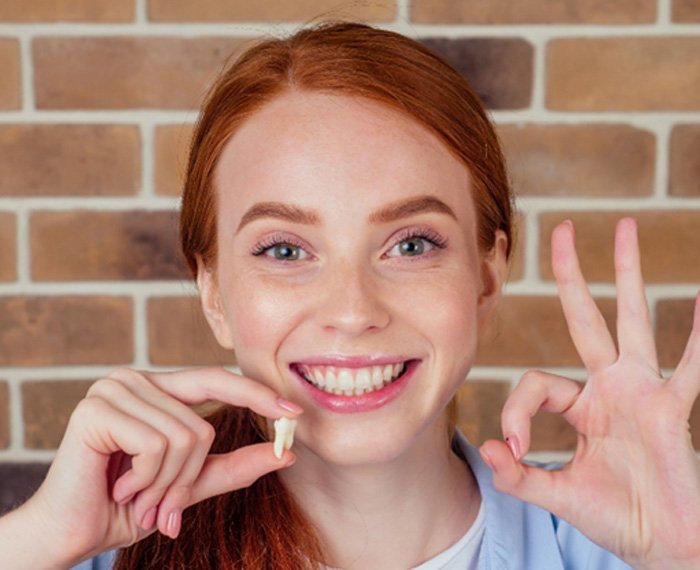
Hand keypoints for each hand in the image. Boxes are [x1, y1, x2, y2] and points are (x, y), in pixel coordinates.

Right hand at [13, 367, 300, 566]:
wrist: (71, 532)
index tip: (294, 413)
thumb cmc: (127, 505)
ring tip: (136, 496)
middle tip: (163, 506)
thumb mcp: (189, 485)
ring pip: (183, 436)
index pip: (216, 379)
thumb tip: (286, 453)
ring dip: (165, 484)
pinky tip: (119, 487)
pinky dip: (146, 479)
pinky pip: (156, 444)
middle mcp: (136, 379)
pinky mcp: (97, 408)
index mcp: (157, 389)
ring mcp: (114, 388)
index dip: (256, 394)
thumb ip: (234, 466)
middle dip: (188, 477)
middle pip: (202, 424)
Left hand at [480, 218, 699, 568]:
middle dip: (573, 276)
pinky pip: (689, 367)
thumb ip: (519, 476)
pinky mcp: (670, 409)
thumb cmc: (616, 518)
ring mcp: (641, 391)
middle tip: (561, 228)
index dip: (515, 413)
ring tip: (626, 226)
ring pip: (631, 321)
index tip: (512, 450)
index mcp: (580, 405)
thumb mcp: (558, 494)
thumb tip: (485, 449)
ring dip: (627, 275)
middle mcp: (609, 387)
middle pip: (585, 318)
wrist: (663, 546)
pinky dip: (696, 336)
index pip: (535, 383)